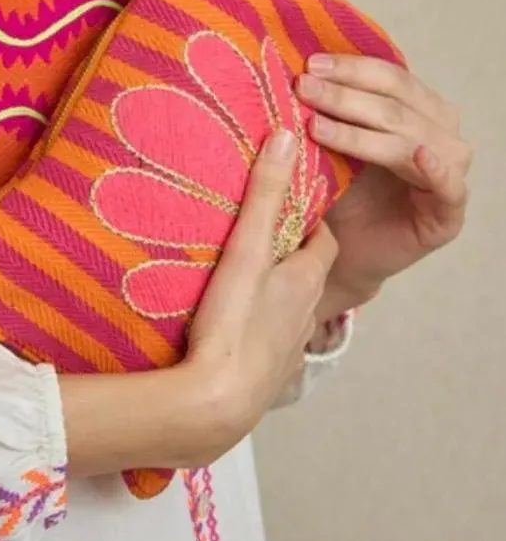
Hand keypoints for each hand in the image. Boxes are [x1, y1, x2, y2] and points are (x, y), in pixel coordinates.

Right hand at [183, 129, 339, 448]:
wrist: (216, 404)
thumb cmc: (233, 323)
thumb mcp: (248, 248)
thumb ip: (265, 193)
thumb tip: (287, 136)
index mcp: (306, 279)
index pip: (324, 238)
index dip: (310, 218)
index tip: (291, 200)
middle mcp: (305, 313)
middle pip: (307, 273)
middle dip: (291, 253)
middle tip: (262, 232)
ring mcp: (286, 348)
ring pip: (288, 309)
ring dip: (274, 291)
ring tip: (243, 274)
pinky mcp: (265, 376)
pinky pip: (267, 343)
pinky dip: (257, 328)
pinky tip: (231, 325)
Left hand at [296, 55, 471, 304]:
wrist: (340, 250)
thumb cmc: (339, 190)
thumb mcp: (332, 139)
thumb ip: (330, 106)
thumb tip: (300, 68)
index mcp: (420, 109)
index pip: (392, 78)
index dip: (353, 69)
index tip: (311, 64)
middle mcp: (441, 135)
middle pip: (397, 105)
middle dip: (346, 95)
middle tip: (304, 88)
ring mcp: (450, 173)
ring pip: (410, 139)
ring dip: (360, 130)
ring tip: (315, 126)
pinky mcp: (449, 214)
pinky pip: (450, 186)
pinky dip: (436, 169)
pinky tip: (417, 155)